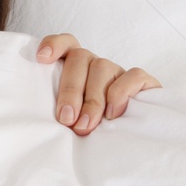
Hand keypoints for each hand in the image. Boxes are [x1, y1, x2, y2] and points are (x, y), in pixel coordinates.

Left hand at [36, 33, 159, 134]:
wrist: (132, 141)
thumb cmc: (91, 129)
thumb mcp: (72, 119)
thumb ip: (63, 110)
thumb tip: (56, 118)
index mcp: (75, 69)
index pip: (66, 44)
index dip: (55, 45)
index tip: (41, 59)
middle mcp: (96, 65)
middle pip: (79, 58)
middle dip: (70, 91)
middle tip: (67, 119)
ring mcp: (119, 71)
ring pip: (102, 67)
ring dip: (92, 99)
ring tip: (86, 125)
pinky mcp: (143, 81)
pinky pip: (133, 76)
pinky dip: (121, 94)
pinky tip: (113, 114)